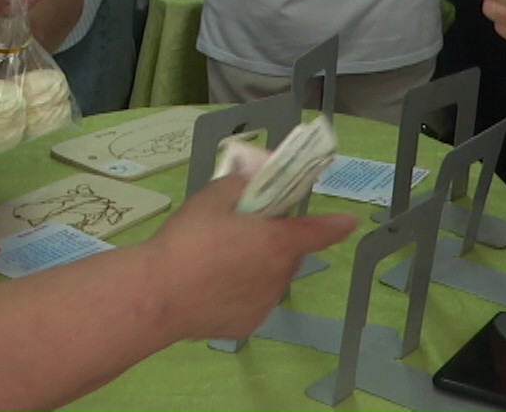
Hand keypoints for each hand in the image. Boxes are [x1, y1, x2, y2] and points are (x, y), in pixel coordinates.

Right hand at [144, 175, 356, 340]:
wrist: (157, 294)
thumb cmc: (187, 241)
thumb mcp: (213, 196)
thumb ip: (241, 184)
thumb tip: (255, 179)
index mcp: (277, 243)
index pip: (318, 231)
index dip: (334, 224)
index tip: (349, 222)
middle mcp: (278, 277)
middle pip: (287, 253)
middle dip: (274, 241)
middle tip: (241, 233)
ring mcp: (263, 305)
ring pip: (270, 279)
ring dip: (257, 268)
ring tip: (218, 262)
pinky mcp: (246, 326)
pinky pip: (251, 302)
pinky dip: (241, 293)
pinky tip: (211, 287)